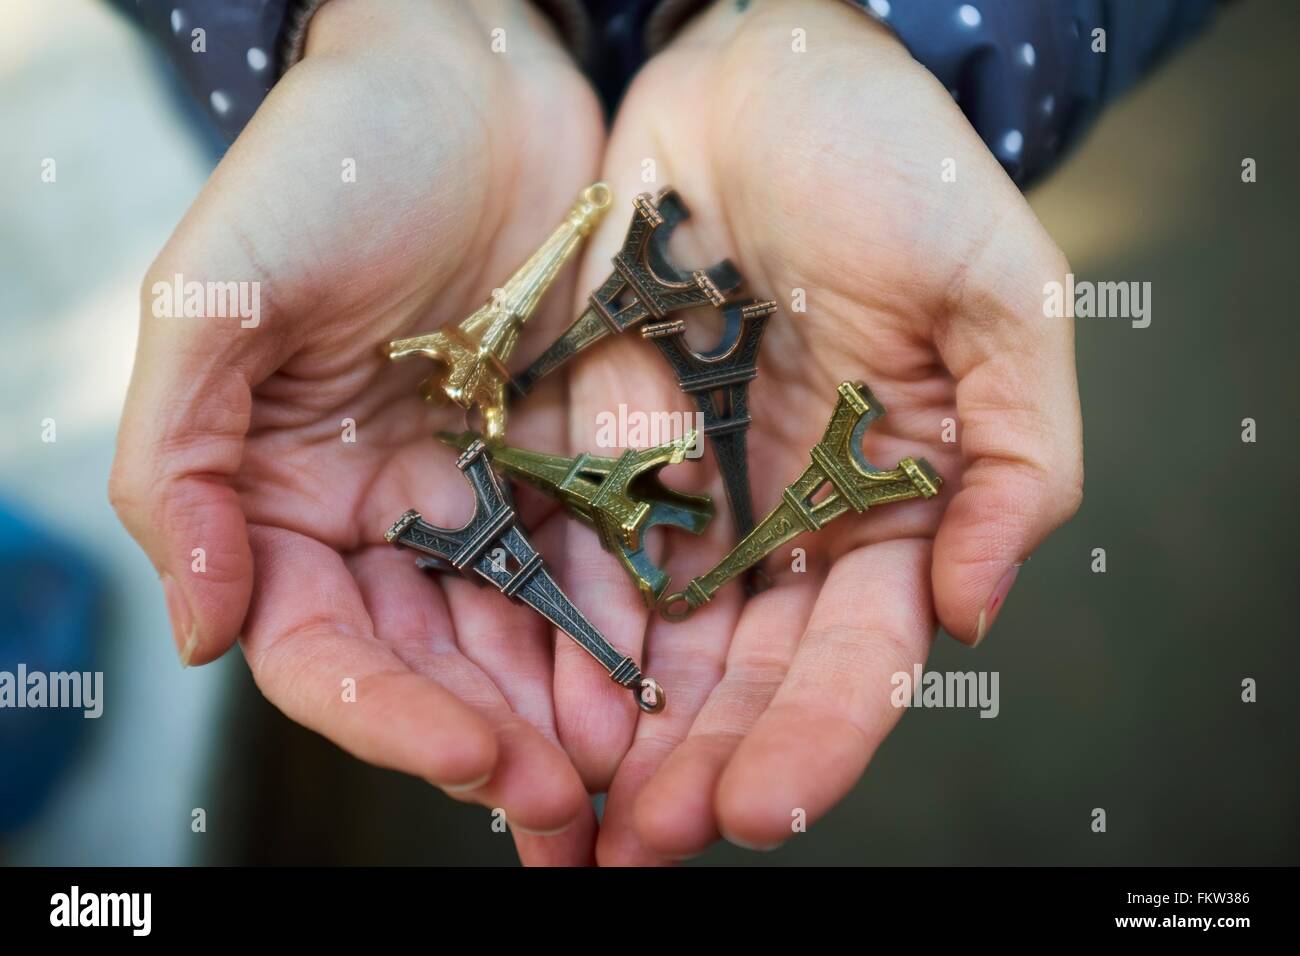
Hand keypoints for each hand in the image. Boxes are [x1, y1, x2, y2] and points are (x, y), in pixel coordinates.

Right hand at [109, 0, 608, 863]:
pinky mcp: (578, 458)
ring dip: (576, 716)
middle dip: (502, 744)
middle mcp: (391, 515)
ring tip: (638, 784)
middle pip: (440, 666)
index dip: (393, 717)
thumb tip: (194, 626)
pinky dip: (638, 629)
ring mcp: (489, 492)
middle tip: (573, 811)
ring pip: (529, 636)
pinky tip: (679, 685)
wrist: (470, 75)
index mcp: (288, 498)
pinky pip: (609, 560)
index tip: (475, 758)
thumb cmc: (331, 162)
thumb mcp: (217, 294)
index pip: (329, 649)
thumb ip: (178, 460)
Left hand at [552, 0, 1082, 862]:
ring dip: (615, 734)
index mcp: (891, 506)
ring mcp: (690, 492)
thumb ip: (1018, 459)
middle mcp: (787, 522)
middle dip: (700, 764)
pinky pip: (569, 554)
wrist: (761, 70)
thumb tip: (978, 611)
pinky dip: (549, 633)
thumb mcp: (1001, 294)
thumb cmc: (896, 165)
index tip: (762, 802)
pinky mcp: (599, 447)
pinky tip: (518, 701)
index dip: (816, 735)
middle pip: (744, 674)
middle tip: (647, 842)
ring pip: (652, 645)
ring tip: (570, 813)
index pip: (858, 653)